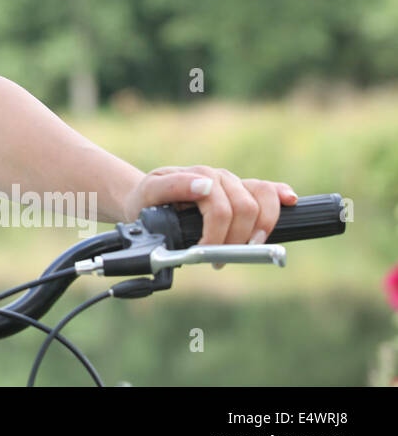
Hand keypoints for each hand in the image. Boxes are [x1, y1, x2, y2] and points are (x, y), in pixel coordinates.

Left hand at [122, 165, 297, 262]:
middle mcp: (219, 177)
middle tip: (219, 259)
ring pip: (263, 198)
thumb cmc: (148, 200)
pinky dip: (280, 196)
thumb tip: (206, 187)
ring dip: (261, 228)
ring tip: (249, 247)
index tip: (206, 255)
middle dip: (236, 239)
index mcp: (199, 176)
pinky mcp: (242, 191)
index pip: (221, 209)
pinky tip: (290, 201)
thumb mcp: (149, 193)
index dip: (217, 237)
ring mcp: (233, 183)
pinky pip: (267, 190)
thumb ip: (172, 187)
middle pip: (245, 209)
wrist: (145, 198)